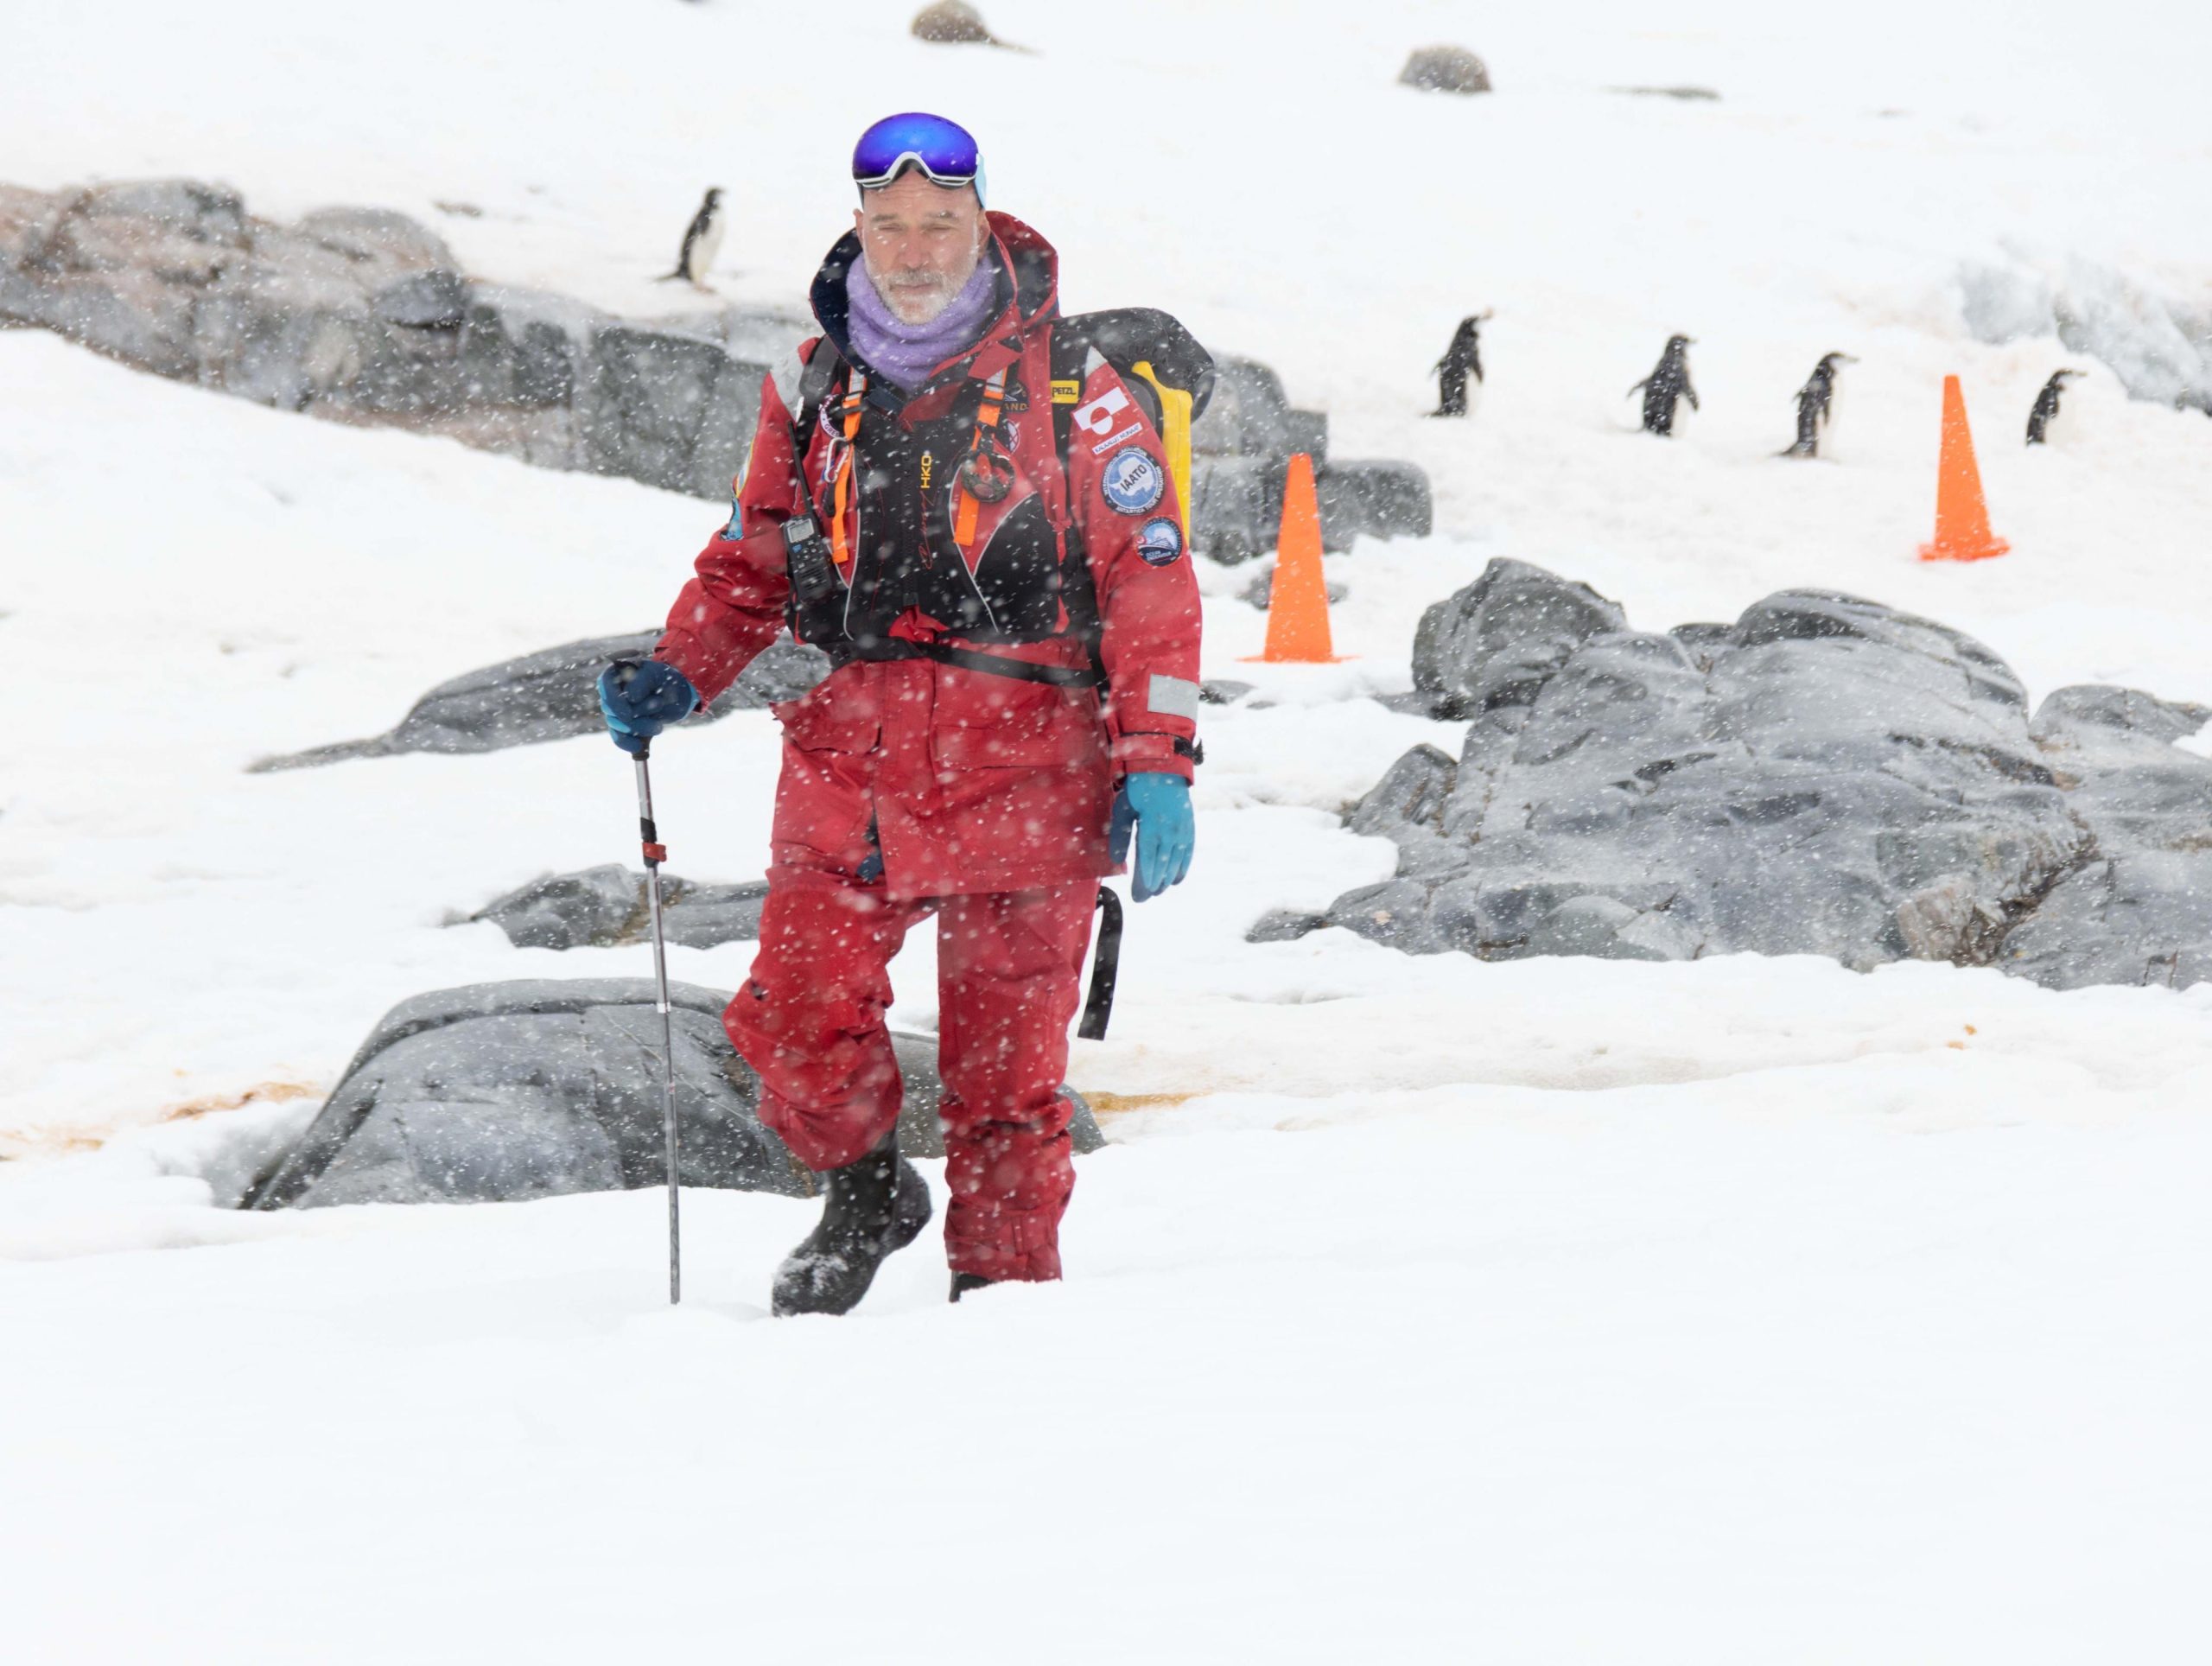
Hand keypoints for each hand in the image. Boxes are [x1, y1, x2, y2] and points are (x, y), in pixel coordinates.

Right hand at [596, 659, 697, 755]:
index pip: (606, 686)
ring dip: (639, 728)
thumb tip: (630, 698)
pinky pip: (618, 738)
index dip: (615, 703)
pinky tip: (637, 747)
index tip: (628, 716)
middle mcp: (610, 693)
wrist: (674, 694)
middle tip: (659, 703)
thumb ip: (642, 681)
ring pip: (617, 725)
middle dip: (636, 713)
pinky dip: (627, 743)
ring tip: (659, 725)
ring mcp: (615, 711)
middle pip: (612, 709)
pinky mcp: (623, 726)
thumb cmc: (663, 679)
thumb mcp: (656, 674)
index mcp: (614, 675)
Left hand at [1107, 771, 1194, 901]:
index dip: (1144, 881)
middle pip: (1162, 866)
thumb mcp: (1123, 811)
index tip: (1139, 896)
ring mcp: (1182, 831)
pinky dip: (1183, 868)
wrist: (1164, 770)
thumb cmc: (1138, 790)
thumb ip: (1120, 837)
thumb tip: (1117, 861)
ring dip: (1168, 879)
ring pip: (1176, 862)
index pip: (1148, 862)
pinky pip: (1188, 853)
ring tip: (1159, 890)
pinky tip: (1177, 879)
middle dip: (1154, 885)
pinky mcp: (1189, 828)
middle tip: (1145, 898)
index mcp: (1151, 828)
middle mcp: (1169, 832)